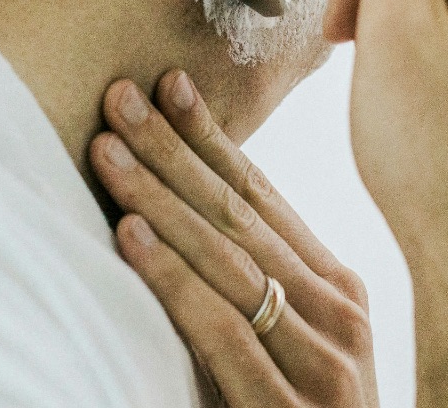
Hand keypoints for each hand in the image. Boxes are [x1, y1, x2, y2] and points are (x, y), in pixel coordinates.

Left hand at [92, 71, 378, 407]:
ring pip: (227, 262)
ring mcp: (322, 363)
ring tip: (107, 151)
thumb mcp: (291, 348)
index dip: (211, 139)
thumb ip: (257, 292)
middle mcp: (339, 314)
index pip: (263, 198)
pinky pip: (221, 332)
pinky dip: (172, 281)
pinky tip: (129, 238)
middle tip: (117, 96)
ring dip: (159, 200)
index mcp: (339, 290)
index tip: (166, 83)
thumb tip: (184, 220)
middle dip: (173, 151)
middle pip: (239, 216)